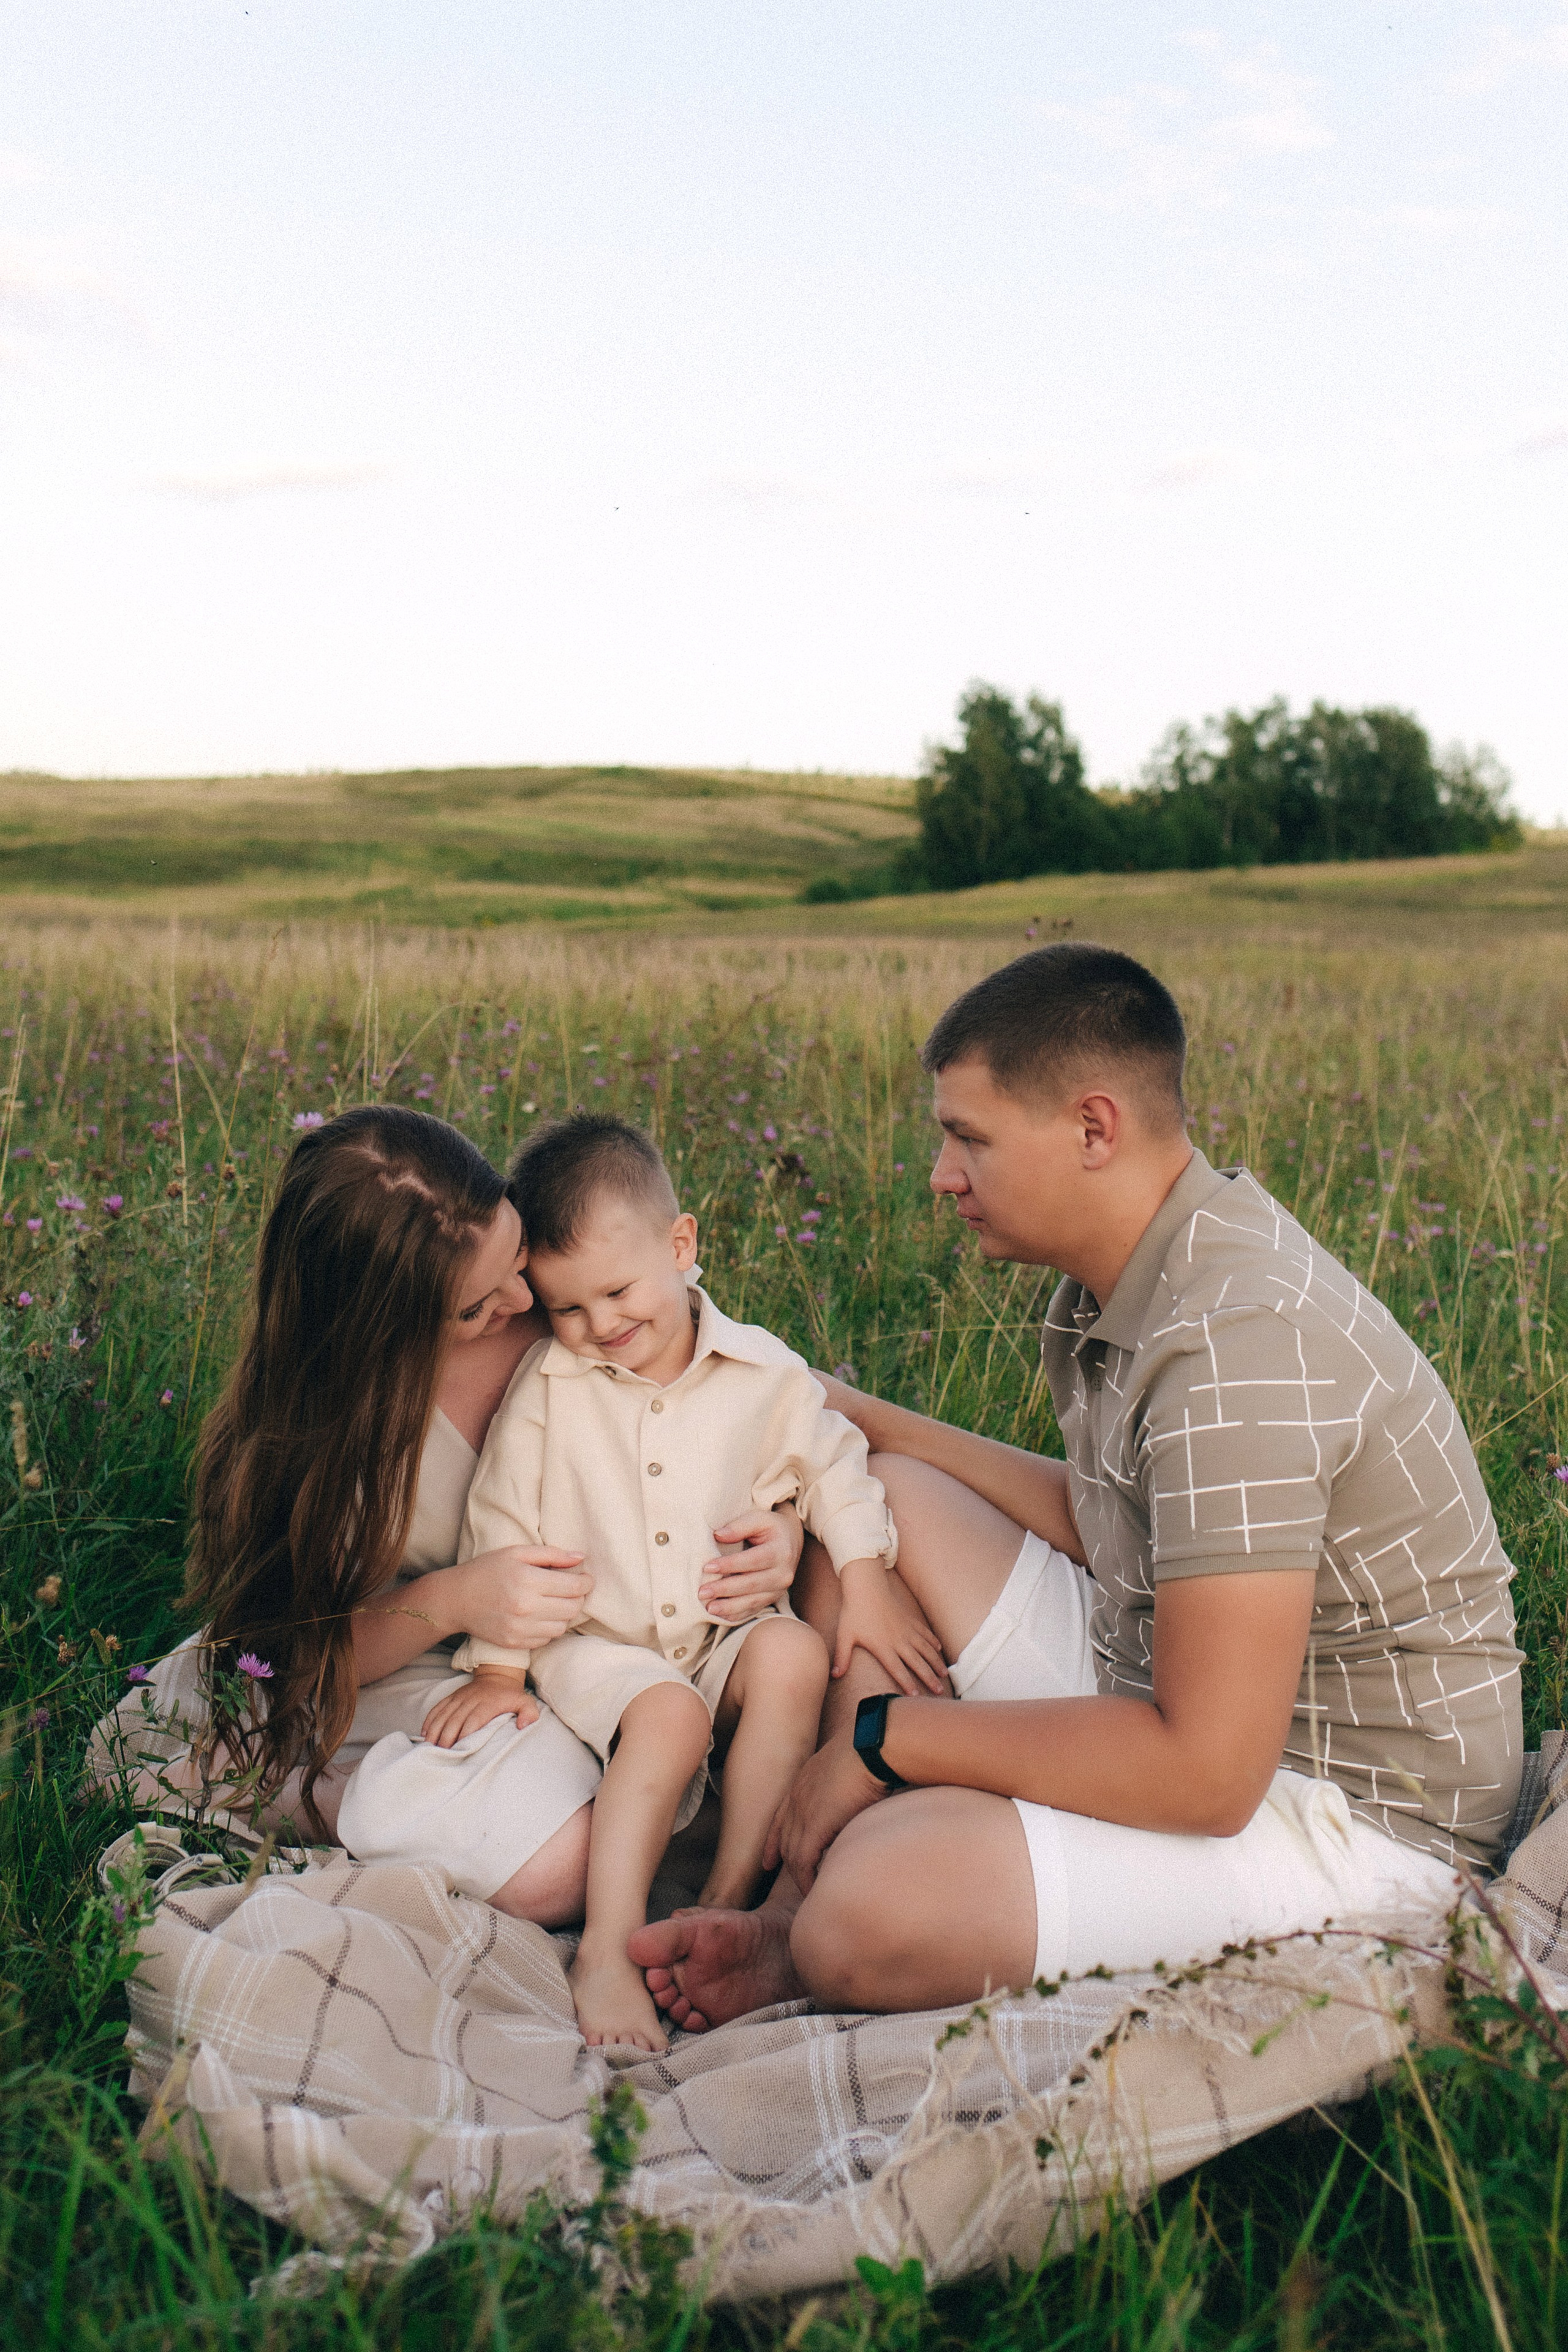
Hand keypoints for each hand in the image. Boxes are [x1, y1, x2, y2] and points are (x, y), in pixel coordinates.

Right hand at [422, 1668, 538, 1747]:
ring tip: (429, 1749)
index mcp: (488, 1704)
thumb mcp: (526, 1702)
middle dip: (446, 1739)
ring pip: (443, 1716)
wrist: (497, 1675)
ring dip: (435, 1732)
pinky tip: (425, 1735)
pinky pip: (437, 1709)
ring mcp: (459, 1698)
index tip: (459, 1751)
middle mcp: (470, 1701)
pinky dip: (429, 1721)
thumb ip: (529, 1713)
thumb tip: (523, 1726)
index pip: (473, 1721)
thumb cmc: (511, 1695)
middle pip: (454, 1721)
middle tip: (441, 1755)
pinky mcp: (451, 1697)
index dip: (465, 1735)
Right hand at [450, 1546, 592, 1650]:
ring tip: (556, 1602)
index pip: (574, 1587)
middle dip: (579, 1598)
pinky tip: (542, 1615)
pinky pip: (547, 1639)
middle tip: (573, 1589)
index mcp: (528, 1580)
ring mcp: (520, 1629)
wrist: (456, 1599)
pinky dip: (550, 1627)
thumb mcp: (517, 1552)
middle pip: (572, 1608)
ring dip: (565, 1614)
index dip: (586, 1582)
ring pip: (562, 1626)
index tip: (585, 1578)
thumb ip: (551, 1554)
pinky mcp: (515, 1643)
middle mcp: (526, 1607)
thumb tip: (581, 1557)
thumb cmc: (487, 1570)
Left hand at [698, 1504, 803, 1622]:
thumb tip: (718, 1535)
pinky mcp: (773, 1598)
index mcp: (781, 1551)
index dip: (730, 1565)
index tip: (707, 1567)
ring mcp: (780, 1589)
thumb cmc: (770, 1528)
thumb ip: (739, 1526)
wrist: (790, 1540)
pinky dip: (737, 1614)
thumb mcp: (759, 1519)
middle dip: (725, 1589)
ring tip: (709, 1607)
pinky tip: (720, 1615)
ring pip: (753, 1601)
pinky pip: (754, 1609)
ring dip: (729, 1606)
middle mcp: (784, 1573)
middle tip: (702, 1592)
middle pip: (751, 1584)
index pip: (753, 1560)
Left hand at [764, 1731, 887, 1892]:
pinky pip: (802, 1861)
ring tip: (809, 1891)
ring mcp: (803, 1810)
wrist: (873, 1743)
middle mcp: (798, 1795)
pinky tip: (813, 1890)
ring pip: (792, 1852)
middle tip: (794, 1881)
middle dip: (785, 1861)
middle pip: (784, 1837)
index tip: (770, 1859)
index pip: (781, 1815)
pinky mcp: (813, 1826)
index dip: (775, 1839)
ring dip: (799, 1874)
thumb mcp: (853, 1760)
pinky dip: (806, 1879)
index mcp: (806, 1777)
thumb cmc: (875, 1747)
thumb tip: (863, 1788)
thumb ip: (848, 1779)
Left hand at [832, 1559, 948, 1694]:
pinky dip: (932, 1641)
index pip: (897, 1669)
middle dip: (929, 1677)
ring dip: (935, 1661)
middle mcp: (898, 1640)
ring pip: (925, 1649)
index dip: (907, 1683)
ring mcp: (906, 1629)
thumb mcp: (845, 1636)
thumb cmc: (853, 1613)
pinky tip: (939, 1648)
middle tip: (939, 1691)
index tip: (916, 1695)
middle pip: (917, 1662)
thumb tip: (834, 1675)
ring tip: (945, 1674)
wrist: (866, 1588)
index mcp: (883, 1647)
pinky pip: (924, 1633)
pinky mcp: (909, 1620)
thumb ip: (842, 1657)